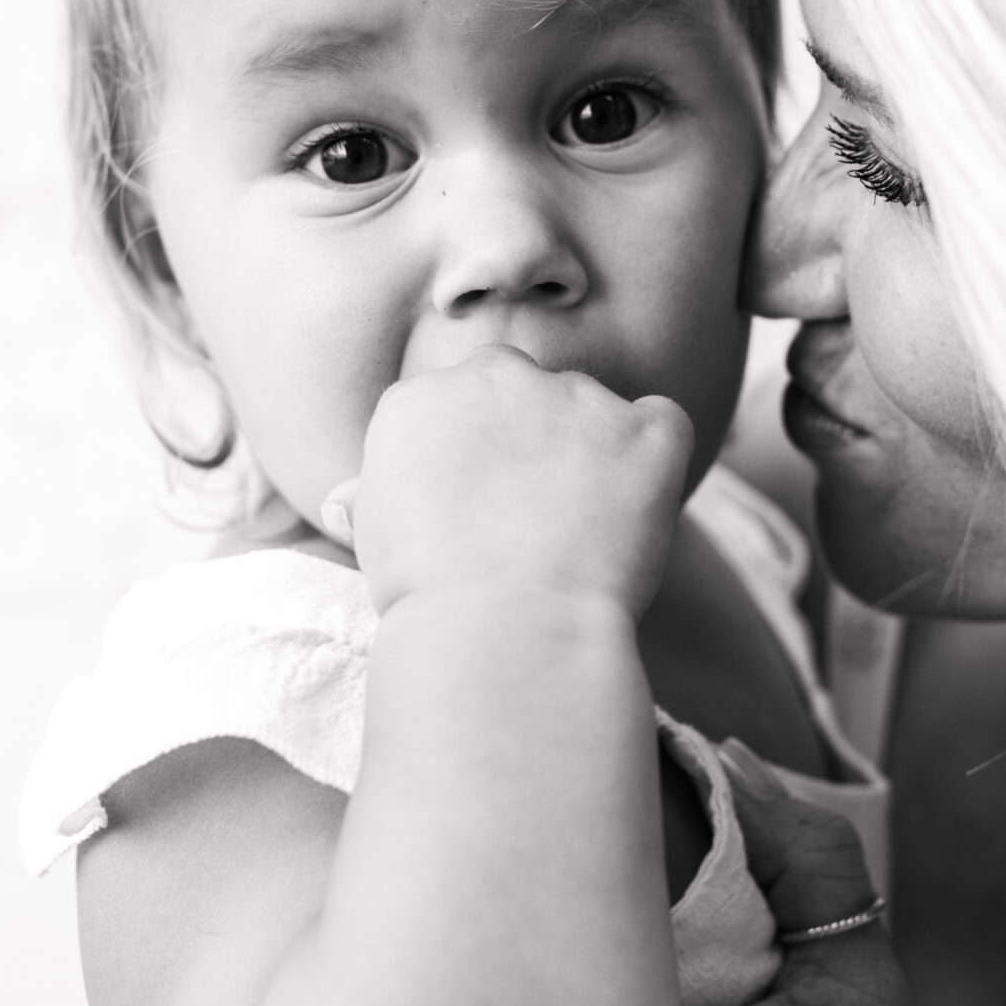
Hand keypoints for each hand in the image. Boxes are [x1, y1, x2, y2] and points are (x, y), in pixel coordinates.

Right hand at [325, 346, 693, 625]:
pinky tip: (637, 509)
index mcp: (421, 397)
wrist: (501, 630)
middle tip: (532, 520)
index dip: (476, 459)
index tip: (481, 512)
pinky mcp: (643, 432)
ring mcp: (577, 398)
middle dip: (531, 440)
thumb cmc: (426, 600)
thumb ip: (368, 500)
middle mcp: (497, 376)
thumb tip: (343, 503)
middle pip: (523, 390)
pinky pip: (663, 422)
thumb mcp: (374, 544)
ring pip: (593, 408)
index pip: (459, 405)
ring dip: (592, 454)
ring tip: (581, 535)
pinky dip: (655, 459)